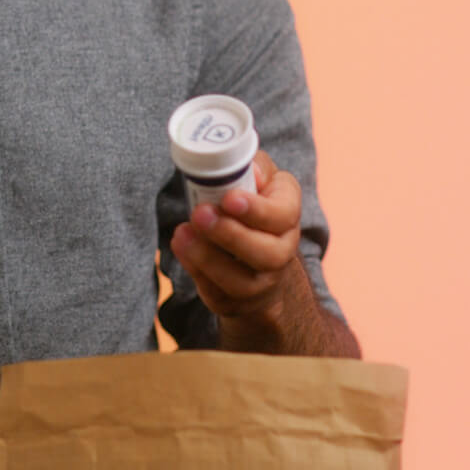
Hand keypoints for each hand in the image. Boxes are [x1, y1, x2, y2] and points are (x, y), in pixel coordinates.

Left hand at [170, 149, 301, 323]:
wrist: (256, 257)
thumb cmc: (252, 204)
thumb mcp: (258, 178)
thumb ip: (255, 168)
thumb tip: (250, 171)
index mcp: (288, 214)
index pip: (284, 215)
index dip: (258, 210)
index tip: (229, 199)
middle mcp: (282, 251)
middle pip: (267, 254)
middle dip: (230, 234)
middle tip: (199, 214)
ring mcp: (262, 282)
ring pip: (241, 281)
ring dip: (207, 257)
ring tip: (182, 233)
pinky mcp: (237, 301)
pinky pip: (218, 295)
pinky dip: (196, 271)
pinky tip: (181, 248)